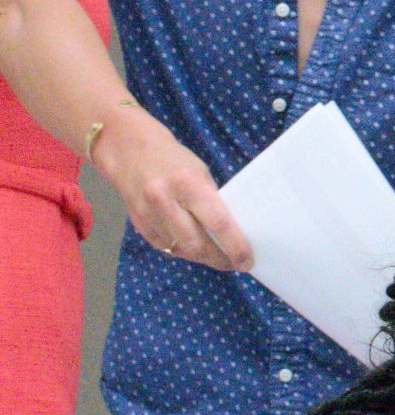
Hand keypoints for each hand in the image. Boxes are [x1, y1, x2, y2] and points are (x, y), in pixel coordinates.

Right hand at [90, 103, 252, 270]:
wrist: (128, 150)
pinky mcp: (137, 223)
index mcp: (188, 184)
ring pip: (180, 249)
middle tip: (235, 264)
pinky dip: (181, 251)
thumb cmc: (173, 160)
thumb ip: (212, 201)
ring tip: (218, 259)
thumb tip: (230, 232)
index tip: (247, 260)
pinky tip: (194, 250)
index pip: (218, 223)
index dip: (235, 246)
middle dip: (219, 259)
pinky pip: (164, 246)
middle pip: (197, 244)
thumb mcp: (200, 173)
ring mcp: (148, 214)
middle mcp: (165, 201)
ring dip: (202, 258)